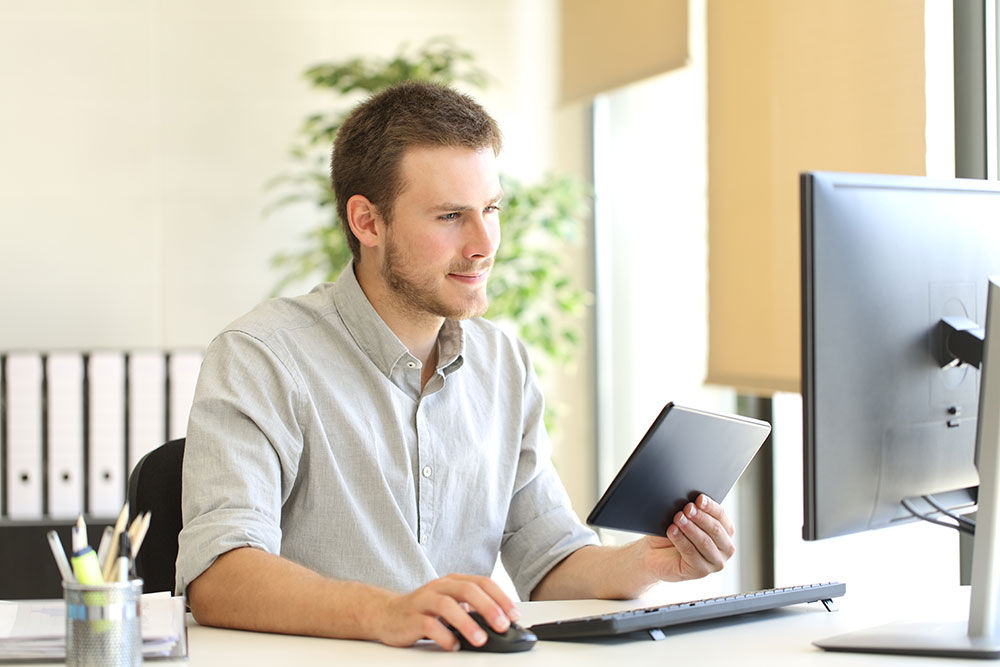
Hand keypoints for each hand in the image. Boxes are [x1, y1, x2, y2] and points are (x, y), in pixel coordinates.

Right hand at [375, 573, 518, 650]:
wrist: (387, 614)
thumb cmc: (425, 610)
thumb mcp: (451, 604)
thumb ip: (472, 609)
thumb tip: (502, 622)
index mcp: (453, 581)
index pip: (482, 582)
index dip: (500, 598)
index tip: (514, 615)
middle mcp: (439, 587)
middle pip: (468, 590)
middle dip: (488, 607)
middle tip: (502, 625)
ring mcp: (424, 601)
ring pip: (448, 605)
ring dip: (467, 623)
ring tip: (481, 639)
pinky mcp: (411, 618)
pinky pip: (429, 625)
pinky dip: (444, 636)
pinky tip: (454, 645)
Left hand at [643, 494, 735, 581]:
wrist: (655, 553)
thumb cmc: (673, 533)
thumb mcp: (685, 518)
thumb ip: (693, 511)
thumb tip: (693, 502)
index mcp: (725, 531)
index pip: (721, 516)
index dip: (711, 506)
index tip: (699, 499)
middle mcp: (725, 548)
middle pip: (716, 530)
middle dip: (700, 517)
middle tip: (687, 508)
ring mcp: (715, 562)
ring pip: (704, 542)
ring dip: (690, 528)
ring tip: (678, 518)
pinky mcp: (701, 571)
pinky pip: (691, 553)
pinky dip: (681, 540)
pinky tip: (672, 531)